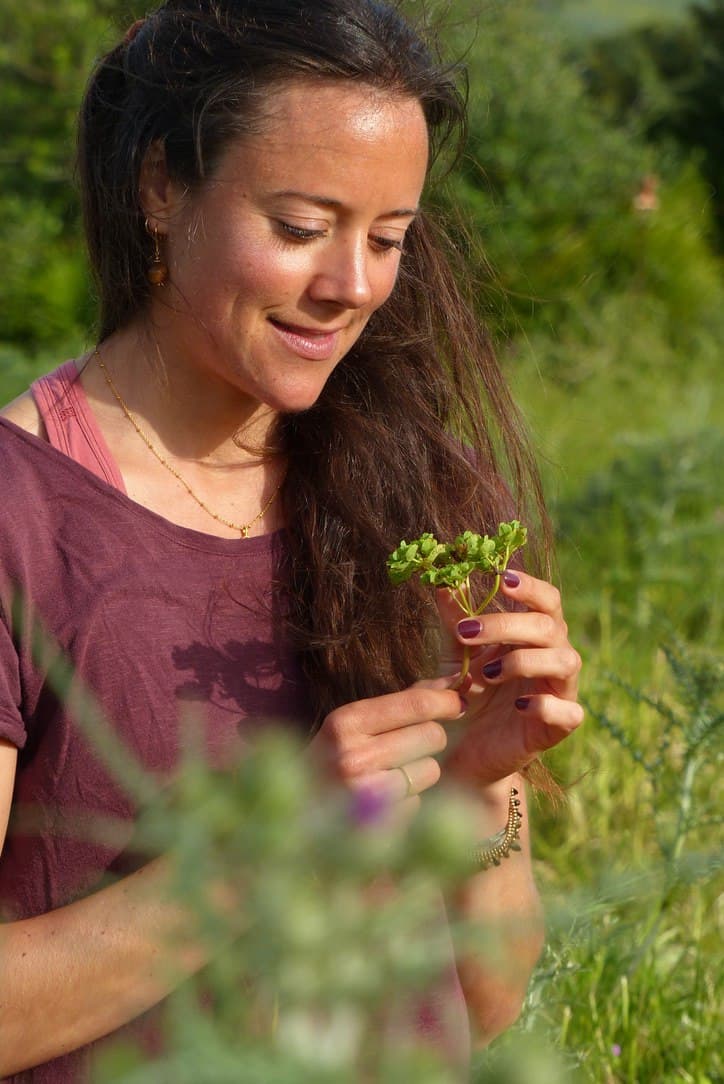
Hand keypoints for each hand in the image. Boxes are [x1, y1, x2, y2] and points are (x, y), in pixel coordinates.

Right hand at [309, 681, 465, 809]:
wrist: (296, 815)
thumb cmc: (332, 760)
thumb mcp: (353, 724)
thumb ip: (402, 701)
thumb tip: (452, 682)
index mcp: (344, 723)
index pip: (414, 704)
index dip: (444, 700)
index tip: (458, 701)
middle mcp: (353, 757)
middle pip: (432, 735)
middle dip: (430, 739)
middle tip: (410, 745)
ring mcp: (366, 796)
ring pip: (431, 770)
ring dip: (421, 772)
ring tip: (391, 775)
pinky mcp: (380, 827)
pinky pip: (420, 802)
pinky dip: (409, 801)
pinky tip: (384, 802)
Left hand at [436, 570, 582, 785]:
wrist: (464, 752)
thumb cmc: (466, 694)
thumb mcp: (455, 655)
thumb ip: (454, 620)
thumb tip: (444, 582)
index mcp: (534, 635)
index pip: (547, 601)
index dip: (531, 587)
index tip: (502, 579)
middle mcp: (553, 657)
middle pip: (550, 626)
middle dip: (508, 625)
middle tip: (467, 631)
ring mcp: (560, 692)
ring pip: (566, 661)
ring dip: (524, 661)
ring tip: (487, 673)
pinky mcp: (560, 727)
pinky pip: (569, 712)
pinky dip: (546, 705)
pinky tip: (518, 706)